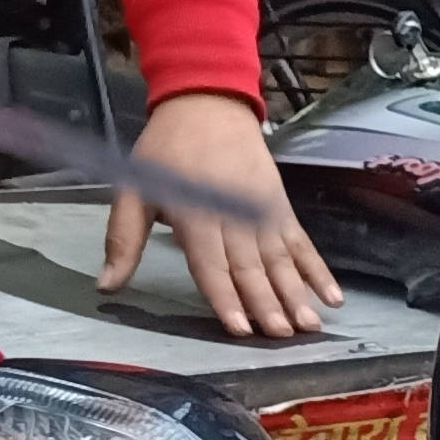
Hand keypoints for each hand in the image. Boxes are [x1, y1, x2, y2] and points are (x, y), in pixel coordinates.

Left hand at [105, 92, 344, 339]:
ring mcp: (262, 213)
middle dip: (267, 303)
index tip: (240, 328)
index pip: (212, 264)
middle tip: (281, 336)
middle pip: (252, 267)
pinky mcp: (281, 208)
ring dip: (297, 294)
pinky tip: (332, 296)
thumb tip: (107, 286)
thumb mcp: (133, 188)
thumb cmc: (166, 150)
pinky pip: (302, 244)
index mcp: (195, 214)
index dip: (226, 297)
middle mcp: (234, 216)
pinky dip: (319, 270)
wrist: (207, 103)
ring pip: (280, 260)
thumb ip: (123, 239)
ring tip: (309, 325)